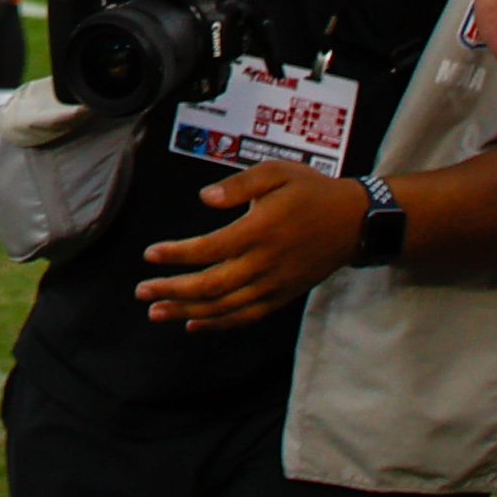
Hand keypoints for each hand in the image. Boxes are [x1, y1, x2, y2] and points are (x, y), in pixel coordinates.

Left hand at [134, 163, 362, 327]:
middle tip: (142, 292)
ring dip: (188, 311)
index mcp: (261, 229)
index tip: (150, 254)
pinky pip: (247, 316)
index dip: (178, 255)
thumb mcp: (277, 172)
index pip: (211, 248)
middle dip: (174, 290)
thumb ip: (239, 185)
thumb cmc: (311, 191)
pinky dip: (219, 324)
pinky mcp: (283, 296)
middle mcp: (266, 262)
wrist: (354, 222)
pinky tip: (193, 324)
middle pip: (213, 285)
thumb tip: (205, 198)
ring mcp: (275, 283)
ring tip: (156, 312)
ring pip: (226, 306)